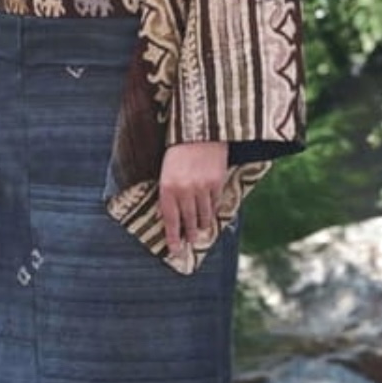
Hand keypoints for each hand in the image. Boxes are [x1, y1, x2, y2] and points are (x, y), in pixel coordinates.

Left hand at [158, 141, 228, 255]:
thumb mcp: (165, 172)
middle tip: (191, 241)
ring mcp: (202, 187)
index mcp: (167, 187)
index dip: (173, 238)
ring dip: (202, 224)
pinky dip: (212, 210)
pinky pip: (215, 204)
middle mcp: (185, 190)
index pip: (170, 220)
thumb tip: (164, 217)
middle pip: (188, 221)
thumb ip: (166, 195)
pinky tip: (210, 212)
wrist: (199, 131)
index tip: (175, 250)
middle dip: (189, 234)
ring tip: (200, 230)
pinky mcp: (217, 182)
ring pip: (203, 215)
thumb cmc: (178, 152)